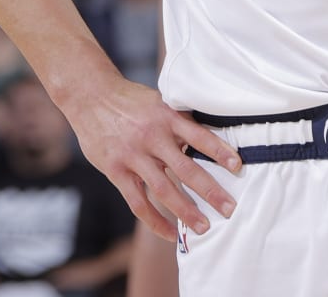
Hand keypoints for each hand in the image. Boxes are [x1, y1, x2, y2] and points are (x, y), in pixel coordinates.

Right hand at [61, 72, 240, 242]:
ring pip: (163, 189)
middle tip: (229, 208)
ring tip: (204, 227)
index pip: (198, 136)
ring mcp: (132, 155)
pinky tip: (170, 233)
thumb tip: (206, 140)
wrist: (89, 94)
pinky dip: (155, 221)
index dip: (219, 151)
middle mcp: (151, 137)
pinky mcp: (116, 171)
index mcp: (166, 116)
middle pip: (185, 168)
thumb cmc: (129, 99)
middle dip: (210, 191)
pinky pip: (138, 202)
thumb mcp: (157, 101)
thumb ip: (177, 121)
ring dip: (185, 211)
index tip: (238, 166)